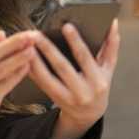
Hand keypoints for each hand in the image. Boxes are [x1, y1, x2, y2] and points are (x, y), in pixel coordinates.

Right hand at [0, 30, 37, 138]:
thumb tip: (2, 33)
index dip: (11, 40)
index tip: (27, 32)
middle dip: (14, 44)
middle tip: (31, 36)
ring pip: (1, 69)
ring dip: (17, 59)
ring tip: (32, 51)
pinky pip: (5, 85)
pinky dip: (17, 76)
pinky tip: (28, 69)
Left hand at [29, 19, 120, 138]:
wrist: (89, 114)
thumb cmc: (99, 86)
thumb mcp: (108, 69)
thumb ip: (111, 46)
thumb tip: (113, 24)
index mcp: (97, 81)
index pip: (85, 58)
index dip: (76, 41)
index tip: (66, 26)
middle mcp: (82, 91)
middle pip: (62, 67)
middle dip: (48, 49)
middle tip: (37, 34)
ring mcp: (67, 97)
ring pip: (47, 78)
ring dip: (35, 61)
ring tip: (27, 45)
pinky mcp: (54, 99)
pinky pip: (41, 84)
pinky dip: (32, 71)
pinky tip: (25, 59)